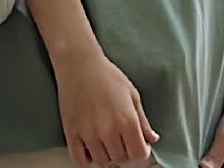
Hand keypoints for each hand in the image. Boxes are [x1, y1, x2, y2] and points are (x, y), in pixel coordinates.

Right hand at [56, 51, 158, 165]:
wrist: (80, 65)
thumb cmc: (107, 75)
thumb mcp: (132, 95)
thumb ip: (143, 120)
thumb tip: (151, 138)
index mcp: (127, 121)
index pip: (138, 154)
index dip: (141, 151)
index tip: (138, 145)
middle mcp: (108, 131)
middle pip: (120, 158)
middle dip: (124, 151)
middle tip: (121, 139)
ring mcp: (88, 134)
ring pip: (102, 161)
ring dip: (106, 154)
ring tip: (106, 140)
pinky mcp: (72, 133)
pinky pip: (80, 160)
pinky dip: (87, 158)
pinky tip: (91, 146)